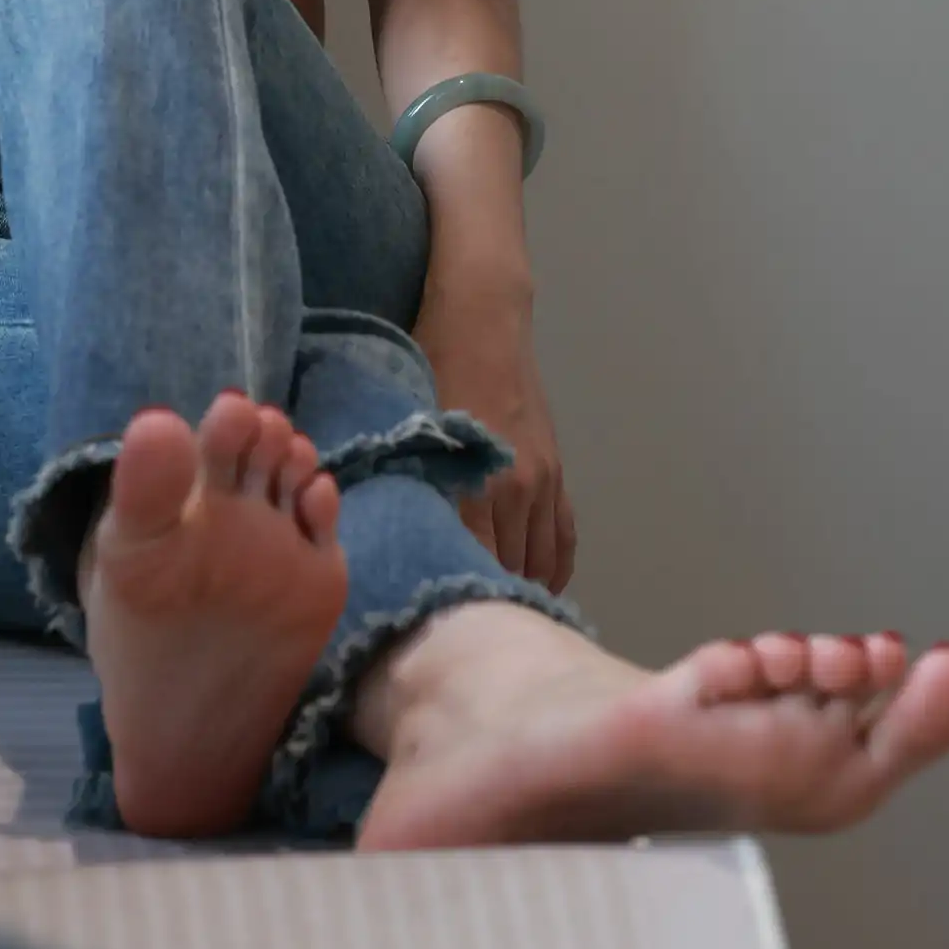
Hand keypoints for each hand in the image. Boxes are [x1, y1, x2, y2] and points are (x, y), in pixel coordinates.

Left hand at [411, 275, 577, 595]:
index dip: (454, 600)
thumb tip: (386, 542)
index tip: (434, 625)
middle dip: (483, 601)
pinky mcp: (559, 475)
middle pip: (506, 573)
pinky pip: (563, 540)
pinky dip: (551, 570)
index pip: (468, 566)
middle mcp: (514, 491)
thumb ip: (404, 488)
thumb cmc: (428, 369)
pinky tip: (532, 589)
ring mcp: (543, 483)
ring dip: (517, 590)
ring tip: (491, 613)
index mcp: (470, 485)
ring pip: (538, 564)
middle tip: (456, 628)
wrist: (481, 321)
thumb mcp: (405, 429)